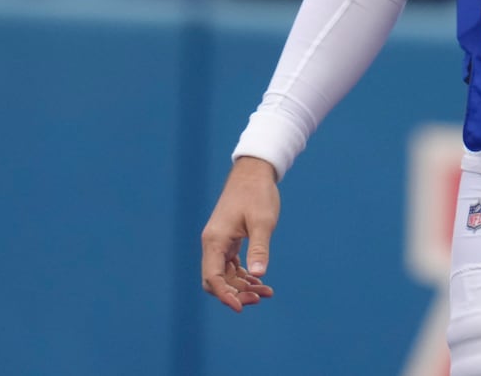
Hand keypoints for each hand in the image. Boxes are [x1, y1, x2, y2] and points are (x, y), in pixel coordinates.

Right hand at [200, 156, 280, 312]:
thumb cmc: (257, 194)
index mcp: (215, 240)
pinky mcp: (228, 240)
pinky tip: (260, 281)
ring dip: (243, 286)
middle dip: (236, 293)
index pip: (213, 278)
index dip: (225, 296)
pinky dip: (244, 275)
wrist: (254, 172)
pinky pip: (232, 265)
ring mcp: (220, 242)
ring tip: (267, 292)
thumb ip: (259, 247)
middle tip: (260, 298)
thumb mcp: (262, 221)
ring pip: (226, 274)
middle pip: (217, 280)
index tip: (242, 307)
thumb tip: (258, 274)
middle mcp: (213, 243)